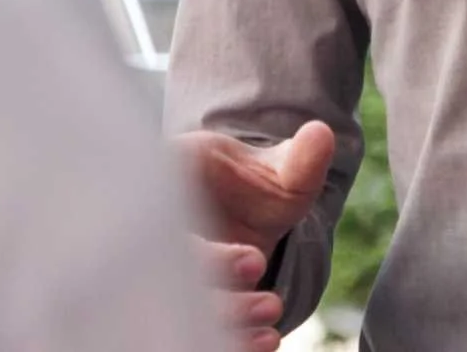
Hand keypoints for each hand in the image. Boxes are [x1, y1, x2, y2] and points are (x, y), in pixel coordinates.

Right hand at [174, 122, 335, 351]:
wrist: (234, 212)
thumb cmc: (248, 187)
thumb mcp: (277, 171)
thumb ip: (299, 159)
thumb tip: (322, 134)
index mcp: (157, 196)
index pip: (160, 232)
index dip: (205, 258)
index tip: (255, 261)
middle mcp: (144, 241)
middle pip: (160, 289)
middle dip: (217, 303)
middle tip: (269, 303)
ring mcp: (153, 280)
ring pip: (168, 319)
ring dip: (222, 330)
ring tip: (272, 323)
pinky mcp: (173, 308)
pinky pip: (185, 333)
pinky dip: (224, 344)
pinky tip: (262, 344)